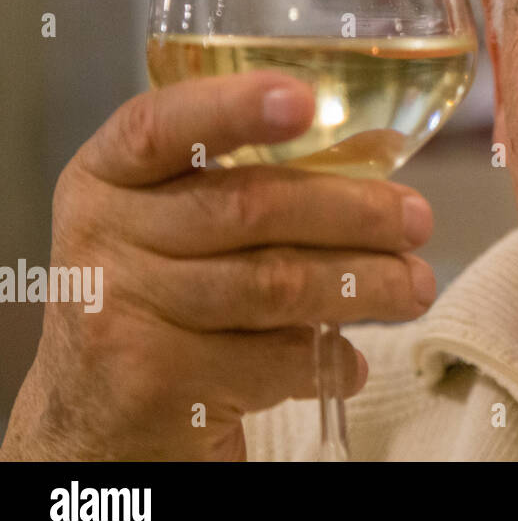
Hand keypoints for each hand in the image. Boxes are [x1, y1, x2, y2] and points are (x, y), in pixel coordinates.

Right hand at [0, 72, 436, 459]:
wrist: (97, 421)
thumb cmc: (161, 298)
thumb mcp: (175, 226)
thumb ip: (254, 181)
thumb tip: (380, 151)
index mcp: (106, 177)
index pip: (159, 126)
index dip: (233, 109)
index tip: (304, 100)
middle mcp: (101, 238)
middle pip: (247, 207)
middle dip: (352, 211)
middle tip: (417, 221)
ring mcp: (120, 315)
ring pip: (274, 285)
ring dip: (364, 284)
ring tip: (414, 285)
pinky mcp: (154, 385)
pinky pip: (274, 360)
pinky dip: (329, 360)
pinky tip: (349, 358)